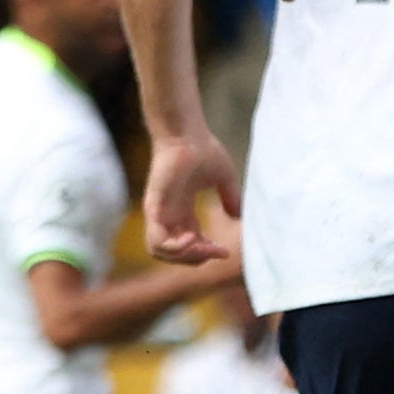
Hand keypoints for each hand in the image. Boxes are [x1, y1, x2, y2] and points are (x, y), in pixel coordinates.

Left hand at [141, 129, 243, 264]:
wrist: (186, 134)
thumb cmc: (202, 149)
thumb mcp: (223, 179)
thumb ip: (231, 198)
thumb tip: (239, 216)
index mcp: (182, 209)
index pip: (189, 243)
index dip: (206, 252)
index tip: (225, 251)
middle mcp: (169, 214)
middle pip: (176, 253)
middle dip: (198, 258)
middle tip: (218, 251)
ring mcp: (159, 213)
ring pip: (162, 253)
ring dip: (185, 258)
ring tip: (203, 248)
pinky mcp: (153, 209)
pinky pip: (157, 243)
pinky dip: (175, 249)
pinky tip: (193, 239)